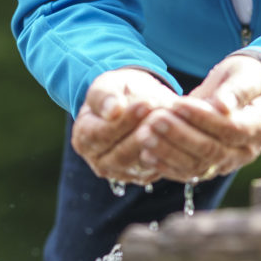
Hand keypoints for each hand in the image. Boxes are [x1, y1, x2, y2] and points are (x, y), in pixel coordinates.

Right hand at [71, 68, 177, 183]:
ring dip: (157, 145)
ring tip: (171, 124)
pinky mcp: (141, 175)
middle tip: (162, 116)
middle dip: (142, 135)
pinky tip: (177, 136)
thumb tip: (112, 111)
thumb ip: (106, 97)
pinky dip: (166, 154)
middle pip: (120, 154)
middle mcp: (99, 160)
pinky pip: (154, 168)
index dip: (123, 121)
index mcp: (83, 137)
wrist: (133, 101)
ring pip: (139, 165)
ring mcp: (120, 171)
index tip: (144, 103)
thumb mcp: (107, 85)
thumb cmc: (117, 91)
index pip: (101, 134)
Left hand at [135, 55, 260, 180]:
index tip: (178, 104)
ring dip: (168, 152)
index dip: (203, 118)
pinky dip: (166, 166)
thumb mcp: (246, 76)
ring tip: (144, 135)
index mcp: (259, 127)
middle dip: (180, 136)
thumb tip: (222, 106)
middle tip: (155, 120)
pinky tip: (146, 154)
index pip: (230, 128)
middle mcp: (245, 151)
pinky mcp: (209, 167)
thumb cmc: (246, 79)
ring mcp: (227, 162)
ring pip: (197, 165)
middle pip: (212, 151)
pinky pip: (187, 172)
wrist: (247, 94)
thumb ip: (237, 91)